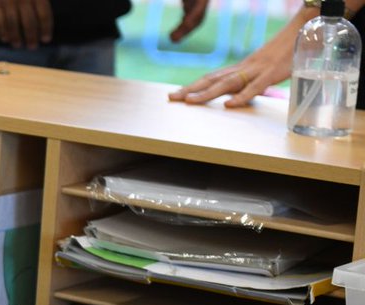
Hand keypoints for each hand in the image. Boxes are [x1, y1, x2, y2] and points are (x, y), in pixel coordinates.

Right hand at [0, 0, 52, 49]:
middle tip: (32, 47)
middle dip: (31, 37)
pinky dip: (0, 31)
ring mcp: (6, 1)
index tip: (46, 39)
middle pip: (29, 22)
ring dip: (15, 37)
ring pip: (12, 24)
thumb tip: (44, 14)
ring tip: (17, 45)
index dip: (46, 28)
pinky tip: (4, 38)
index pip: (44, 14)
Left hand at [168, 7, 306, 106]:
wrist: (305, 27)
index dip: (193, 85)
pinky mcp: (273, 73)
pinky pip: (255, 86)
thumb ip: (252, 79)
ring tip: (190, 101)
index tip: (176, 94)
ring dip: (207, 93)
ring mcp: (258, 69)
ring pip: (228, 83)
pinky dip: (242, 96)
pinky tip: (229, 104)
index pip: (212, 77)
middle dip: (191, 89)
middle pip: (212, 79)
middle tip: (171, 98)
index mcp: (242, 67)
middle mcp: (245, 67)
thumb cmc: (287, 50)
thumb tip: (240, 94)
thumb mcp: (266, 67)